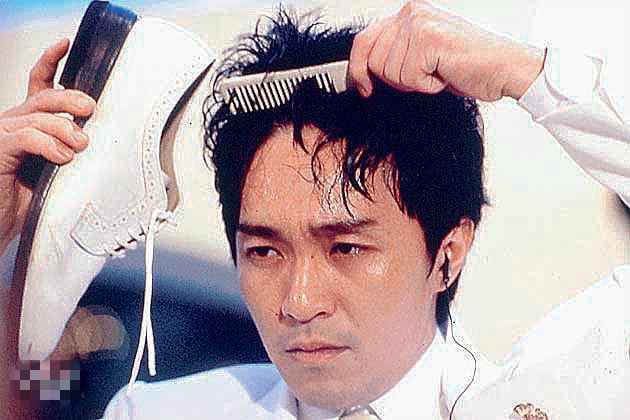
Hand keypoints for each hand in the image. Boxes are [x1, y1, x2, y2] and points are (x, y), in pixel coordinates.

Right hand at [0, 39, 95, 252]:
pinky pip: (28, 136)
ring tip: (80, 145)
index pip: (40, 84)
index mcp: (31, 123)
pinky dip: (50, 144)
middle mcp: (15, 123)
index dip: (50, 61)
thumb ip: (75, 152)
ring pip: (39, 116)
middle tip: (90, 110)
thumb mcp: (61, 171)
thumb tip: (102, 142)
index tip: (66, 43)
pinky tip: (63, 156)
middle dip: (71, 99)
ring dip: (66, 129)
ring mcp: (5, 134)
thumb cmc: (31, 199)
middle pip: (45, 97)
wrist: (2, 224)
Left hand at [349, 0, 544, 100]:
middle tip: (426, 76)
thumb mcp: (423, 55)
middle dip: (397, 79)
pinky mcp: (429, 39)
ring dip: (415, 83)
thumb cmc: (469, 65)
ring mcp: (420, 23)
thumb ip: (397, 52)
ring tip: (439, 72)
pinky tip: (446, 74)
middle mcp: (412, 12)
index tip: (363, 88)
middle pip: (374, 61)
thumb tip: (365, 69)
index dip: (358, 68)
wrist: (505, 69)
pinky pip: (409, 78)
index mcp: (410, 14)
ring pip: (390, 72)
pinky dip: (428, 86)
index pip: (364, 40)